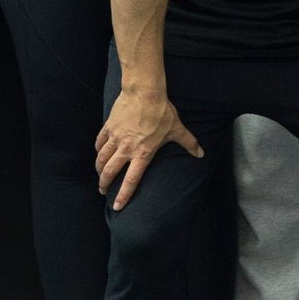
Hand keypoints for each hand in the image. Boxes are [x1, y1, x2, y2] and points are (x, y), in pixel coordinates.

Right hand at [94, 84, 202, 209]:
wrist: (145, 92)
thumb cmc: (162, 112)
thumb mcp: (177, 129)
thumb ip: (188, 143)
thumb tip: (201, 153)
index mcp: (142, 154)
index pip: (131, 180)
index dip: (123, 195)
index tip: (117, 206)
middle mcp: (126, 149)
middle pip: (110, 172)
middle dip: (104, 184)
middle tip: (103, 191)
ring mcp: (116, 138)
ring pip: (101, 158)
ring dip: (99, 169)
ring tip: (99, 175)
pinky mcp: (109, 127)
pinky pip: (99, 142)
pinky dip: (97, 149)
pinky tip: (98, 152)